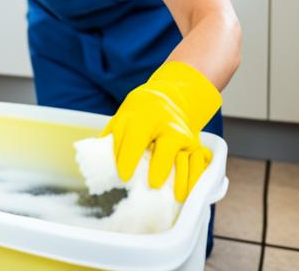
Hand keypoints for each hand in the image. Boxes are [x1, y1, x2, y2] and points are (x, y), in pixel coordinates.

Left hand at [102, 61, 221, 201]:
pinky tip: (191, 193)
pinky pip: (201, 162)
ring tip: (177, 197)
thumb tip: (97, 165)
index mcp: (144, 117)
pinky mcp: (196, 145)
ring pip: (187, 156)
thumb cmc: (136, 117)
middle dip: (161, 164)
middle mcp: (168, 125)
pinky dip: (198, 178)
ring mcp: (184, 135)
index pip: (137, 137)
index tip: (123, 176)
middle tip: (153, 185)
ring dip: (184, 177)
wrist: (162, 101)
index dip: (130, 157)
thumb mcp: (121, 122)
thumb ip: (112, 141)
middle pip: (168, 144)